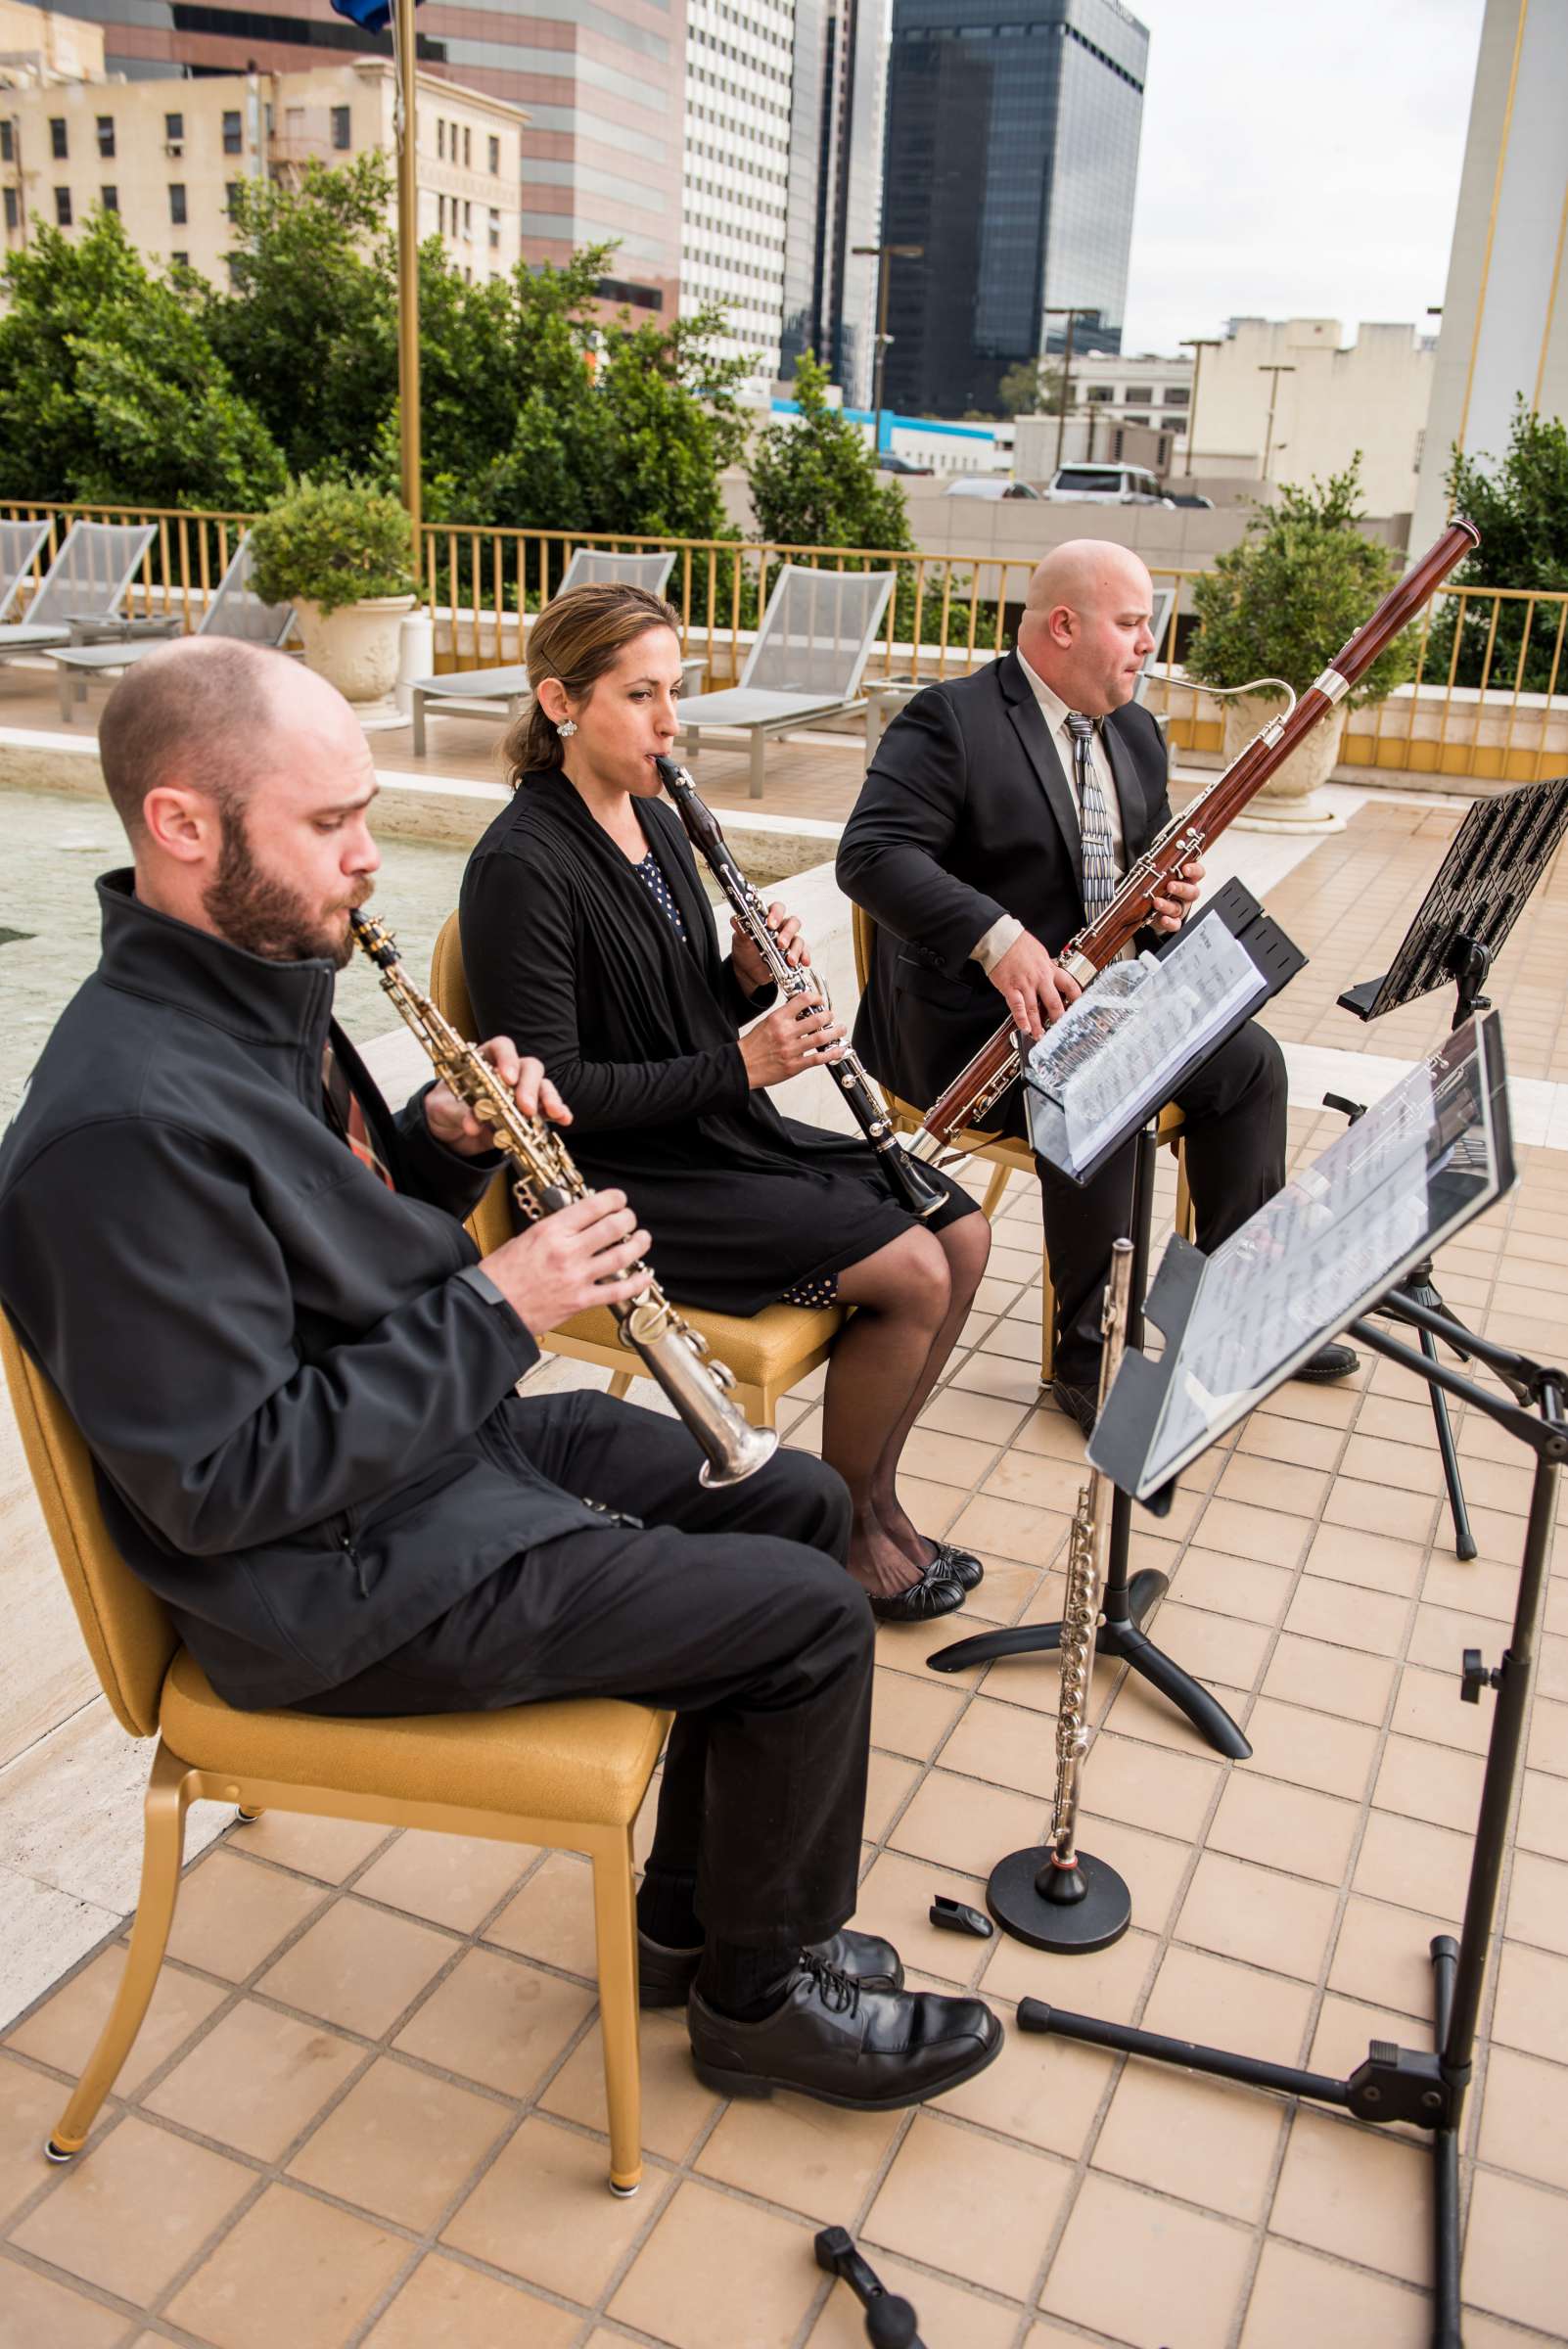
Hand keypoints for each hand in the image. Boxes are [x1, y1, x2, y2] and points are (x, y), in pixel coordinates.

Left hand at [424, 1037, 571, 1157]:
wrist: (450, 1132)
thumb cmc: (446, 1108)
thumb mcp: (444, 1109)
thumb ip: (460, 1113)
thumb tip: (473, 1123)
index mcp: (484, 1060)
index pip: (501, 1047)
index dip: (507, 1059)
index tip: (508, 1078)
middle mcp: (507, 1072)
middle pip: (528, 1066)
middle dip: (529, 1086)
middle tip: (525, 1107)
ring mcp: (521, 1091)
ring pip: (542, 1085)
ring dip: (549, 1098)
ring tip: (552, 1113)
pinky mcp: (529, 1112)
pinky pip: (547, 1108)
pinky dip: (558, 1112)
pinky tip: (564, 1118)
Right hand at [479, 1188, 651, 1334]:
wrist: (492, 1308)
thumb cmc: (501, 1276)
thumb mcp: (524, 1239)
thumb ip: (553, 1230)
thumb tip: (576, 1223)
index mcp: (551, 1231)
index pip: (592, 1207)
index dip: (613, 1199)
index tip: (619, 1198)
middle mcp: (567, 1251)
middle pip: (612, 1228)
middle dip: (628, 1218)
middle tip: (630, 1217)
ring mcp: (577, 1277)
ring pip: (621, 1256)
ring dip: (638, 1245)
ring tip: (643, 1239)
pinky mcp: (581, 1300)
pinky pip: (617, 1291)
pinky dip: (636, 1283)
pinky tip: (644, 1276)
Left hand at [731, 902, 805, 993]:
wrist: (747, 971)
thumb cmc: (745, 951)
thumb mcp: (741, 941)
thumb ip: (741, 930)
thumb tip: (735, 919)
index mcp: (768, 919)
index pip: (777, 909)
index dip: (776, 914)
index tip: (771, 924)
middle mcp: (781, 928)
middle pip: (792, 922)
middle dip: (788, 933)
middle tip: (781, 944)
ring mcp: (789, 941)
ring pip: (799, 939)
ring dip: (796, 949)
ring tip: (789, 960)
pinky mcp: (793, 953)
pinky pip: (803, 952)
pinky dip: (804, 957)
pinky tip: (803, 963)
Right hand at [739, 992, 844, 1087]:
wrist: (742, 1066)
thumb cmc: (753, 1046)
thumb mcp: (766, 1023)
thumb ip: (784, 1017)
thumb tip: (802, 1010)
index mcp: (778, 1019)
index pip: (802, 1000)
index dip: (815, 998)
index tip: (820, 1001)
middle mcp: (785, 1032)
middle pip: (816, 1019)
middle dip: (829, 1016)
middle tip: (831, 1016)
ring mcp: (791, 1049)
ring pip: (821, 1037)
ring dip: (835, 1032)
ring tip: (840, 1029)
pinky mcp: (794, 1065)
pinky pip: (818, 1058)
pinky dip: (832, 1053)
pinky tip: (838, 1050)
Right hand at [987, 932, 1080, 1039]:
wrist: (1000, 938)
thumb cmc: (1018, 943)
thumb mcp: (1040, 952)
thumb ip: (1046, 966)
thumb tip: (1052, 973)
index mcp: (1050, 968)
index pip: (1069, 985)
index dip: (1076, 999)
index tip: (1079, 1009)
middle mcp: (1040, 978)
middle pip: (1054, 1002)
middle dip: (1058, 1018)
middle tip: (1060, 1031)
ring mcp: (1025, 984)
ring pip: (1035, 1008)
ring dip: (1038, 1025)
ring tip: (1040, 1036)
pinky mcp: (1010, 987)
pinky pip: (1017, 1006)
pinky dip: (1021, 1018)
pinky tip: (1024, 1027)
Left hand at [1148, 853, 1204, 934]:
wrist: (1151, 904)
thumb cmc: (1158, 883)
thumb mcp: (1160, 872)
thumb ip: (1160, 864)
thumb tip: (1152, 855)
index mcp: (1187, 878)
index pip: (1198, 873)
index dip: (1194, 870)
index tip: (1185, 869)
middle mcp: (1186, 893)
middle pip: (1192, 892)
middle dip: (1181, 889)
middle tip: (1170, 886)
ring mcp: (1180, 908)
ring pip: (1180, 908)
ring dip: (1168, 905)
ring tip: (1157, 902)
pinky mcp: (1172, 920)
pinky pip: (1176, 924)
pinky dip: (1170, 923)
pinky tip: (1164, 919)